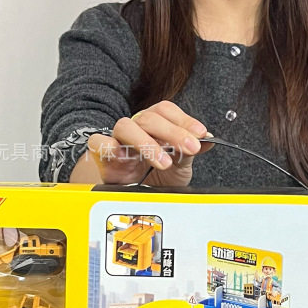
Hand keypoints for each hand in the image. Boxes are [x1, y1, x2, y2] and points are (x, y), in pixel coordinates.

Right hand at [84, 101, 212, 185]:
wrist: (134, 196)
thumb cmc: (153, 176)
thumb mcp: (179, 166)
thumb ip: (190, 152)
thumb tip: (208, 140)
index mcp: (153, 126)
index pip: (166, 111)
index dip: (184, 120)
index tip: (200, 133)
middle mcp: (136, 128)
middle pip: (150, 118)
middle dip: (173, 133)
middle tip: (189, 148)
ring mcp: (118, 140)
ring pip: (126, 126)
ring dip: (147, 143)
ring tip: (164, 162)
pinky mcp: (103, 154)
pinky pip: (99, 142)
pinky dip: (110, 146)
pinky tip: (125, 156)